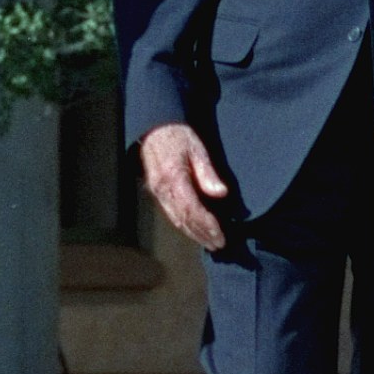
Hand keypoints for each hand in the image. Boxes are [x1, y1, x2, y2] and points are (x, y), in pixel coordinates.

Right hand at [139, 122, 229, 251]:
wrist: (152, 128)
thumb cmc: (177, 135)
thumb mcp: (196, 148)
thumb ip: (207, 172)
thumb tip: (220, 193)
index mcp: (174, 179)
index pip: (192, 209)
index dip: (206, 225)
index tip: (220, 236)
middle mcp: (162, 190)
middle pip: (183, 219)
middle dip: (201, 234)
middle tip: (218, 245)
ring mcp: (157, 192)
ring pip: (175, 219)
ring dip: (192, 233)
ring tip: (208, 242)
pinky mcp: (156, 192)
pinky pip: (170, 213)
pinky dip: (184, 224)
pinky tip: (193, 229)